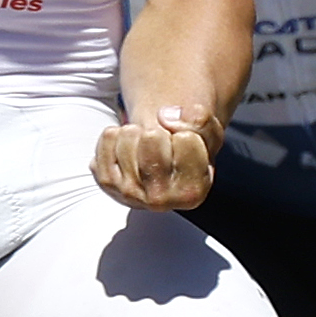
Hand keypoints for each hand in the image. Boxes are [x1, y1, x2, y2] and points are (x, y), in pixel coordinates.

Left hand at [90, 106, 214, 209]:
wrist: (163, 172)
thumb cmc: (188, 154)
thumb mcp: (209, 137)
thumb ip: (200, 121)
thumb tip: (164, 116)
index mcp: (191, 192)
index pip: (185, 137)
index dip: (185, 134)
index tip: (183, 148)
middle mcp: (159, 200)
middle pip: (152, 136)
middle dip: (159, 132)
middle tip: (162, 147)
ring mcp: (128, 192)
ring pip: (129, 133)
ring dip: (138, 133)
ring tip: (146, 150)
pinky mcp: (106, 181)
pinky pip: (108, 135)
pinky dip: (119, 135)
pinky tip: (130, 151)